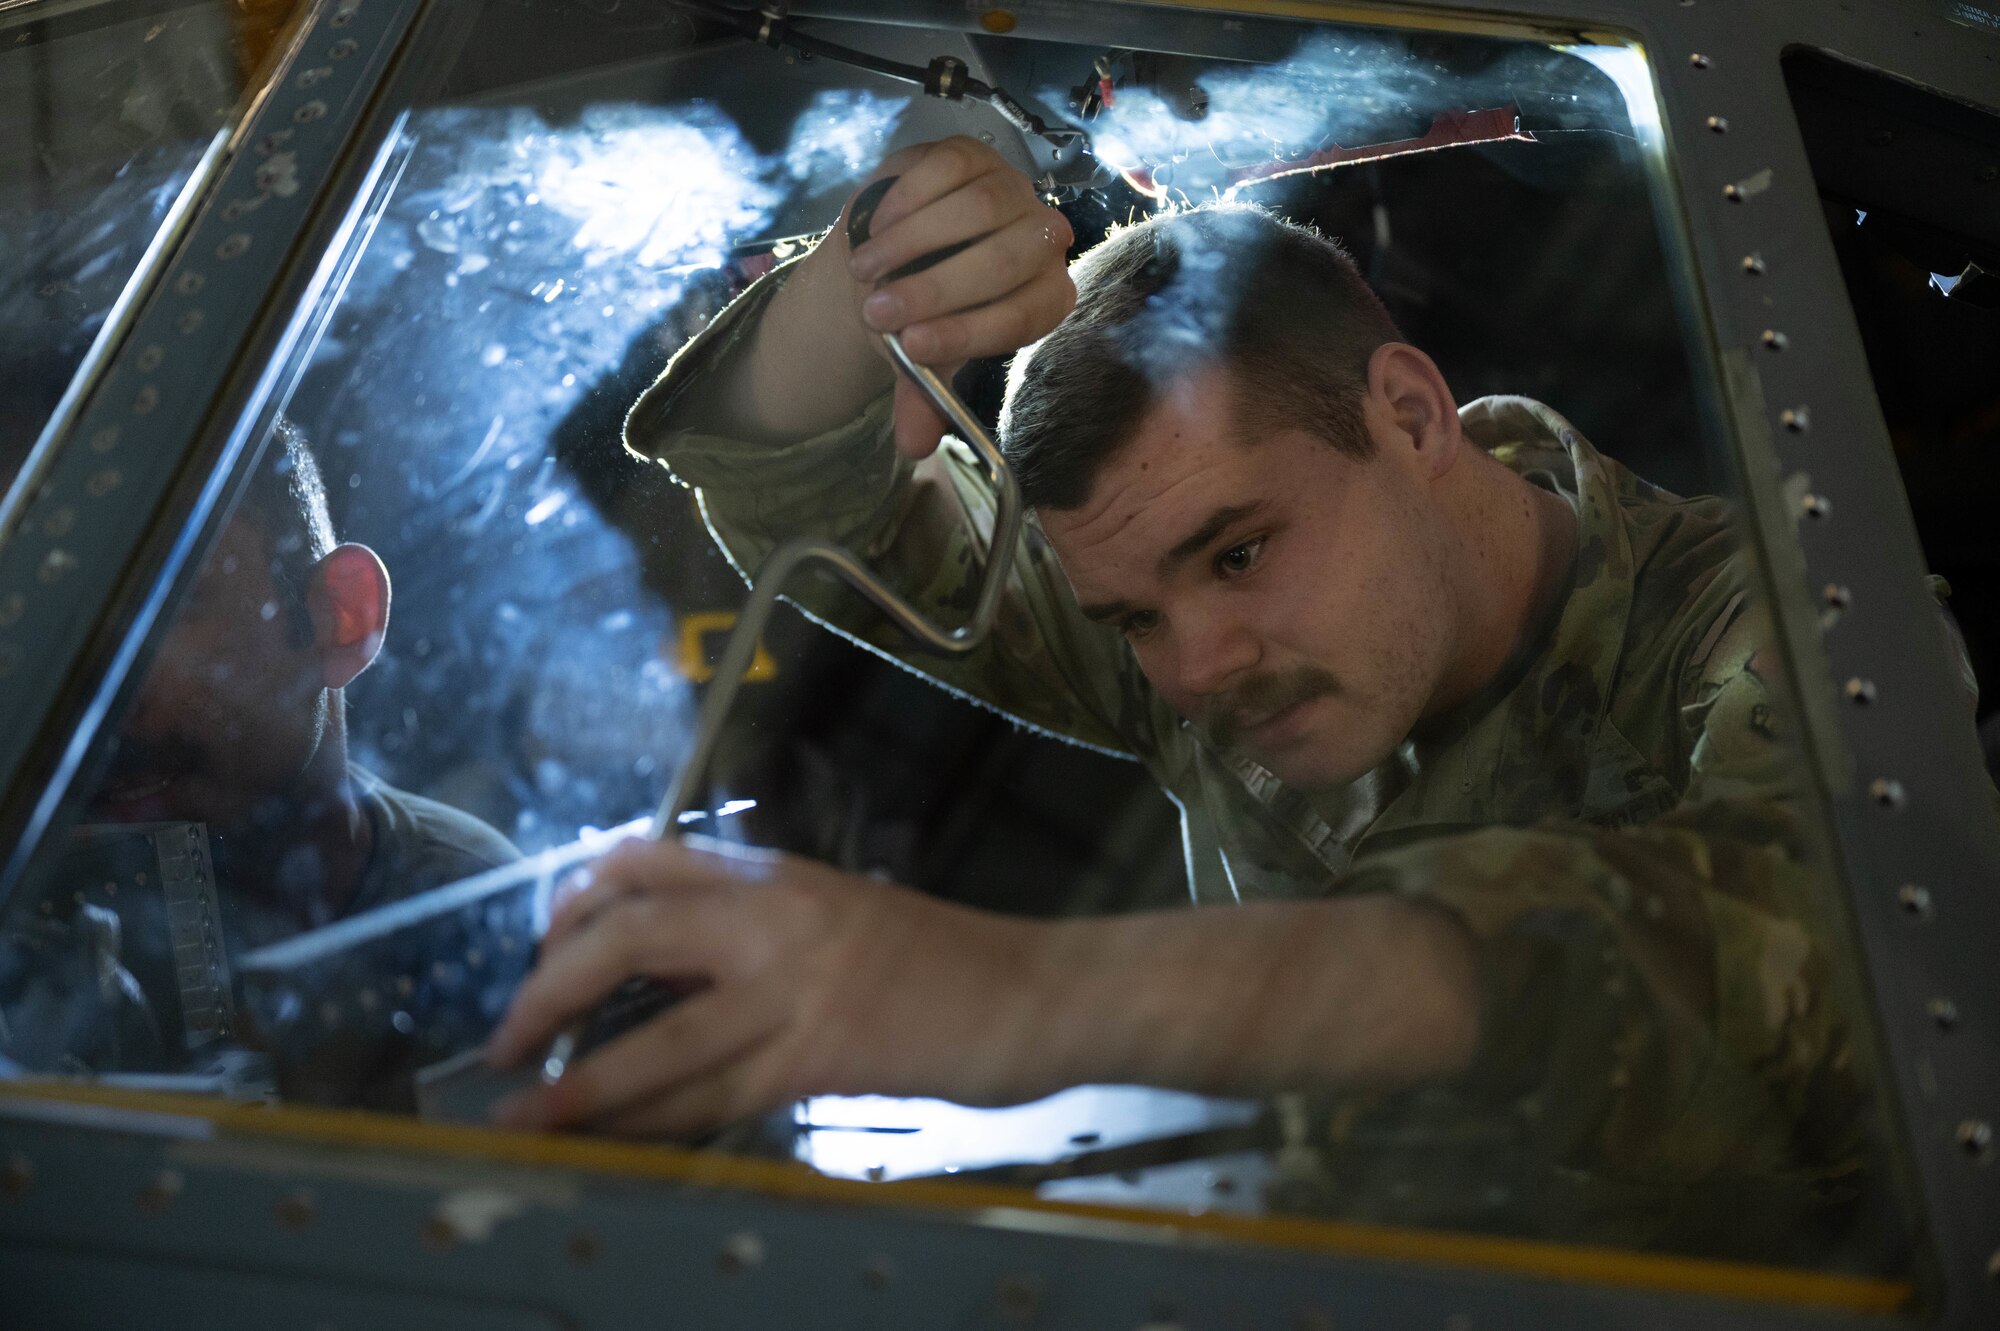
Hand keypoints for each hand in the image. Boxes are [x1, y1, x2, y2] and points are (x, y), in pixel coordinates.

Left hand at [483, 836, 1051, 1136]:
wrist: (1037, 990)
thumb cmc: (939, 958)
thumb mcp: (836, 911)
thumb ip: (754, 926)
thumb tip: (661, 967)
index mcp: (774, 873)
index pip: (643, 859)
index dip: (571, 902)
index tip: (540, 948)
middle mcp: (775, 916)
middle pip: (629, 934)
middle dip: (547, 990)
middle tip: (504, 1042)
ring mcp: (798, 987)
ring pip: (660, 1034)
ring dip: (578, 1085)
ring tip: (520, 1116)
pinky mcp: (824, 1055)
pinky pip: (714, 1095)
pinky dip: (650, 1123)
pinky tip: (613, 1141)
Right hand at [837, 136, 1075, 458]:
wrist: (896, 250)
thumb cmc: (920, 308)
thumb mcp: (920, 353)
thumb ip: (922, 394)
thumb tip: (912, 446)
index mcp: (1044, 298)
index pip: (1023, 315)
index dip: (967, 332)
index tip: (910, 346)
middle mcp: (1043, 242)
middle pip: (1004, 261)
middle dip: (934, 290)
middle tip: (876, 312)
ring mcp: (1013, 191)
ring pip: (978, 211)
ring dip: (912, 244)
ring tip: (864, 271)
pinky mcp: (975, 154)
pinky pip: (947, 169)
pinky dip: (906, 200)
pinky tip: (873, 227)